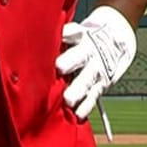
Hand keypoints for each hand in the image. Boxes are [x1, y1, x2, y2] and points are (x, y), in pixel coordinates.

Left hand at [55, 5, 135, 119]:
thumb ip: (58, 41)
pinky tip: (78, 113)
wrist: (115, 40)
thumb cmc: (84, 39)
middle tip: (59, 68)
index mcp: (79, 36)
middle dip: (67, 63)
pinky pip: (93, 95)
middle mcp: (88, 52)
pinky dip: (86, 105)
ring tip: (68, 99)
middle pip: (77, 57)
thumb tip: (31, 46)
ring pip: (86, 80)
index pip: (71, 33)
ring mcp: (96, 68)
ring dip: (77, 90)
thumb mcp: (74, 33)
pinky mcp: (101, 83)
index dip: (62, 36)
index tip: (51, 42)